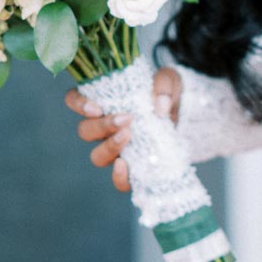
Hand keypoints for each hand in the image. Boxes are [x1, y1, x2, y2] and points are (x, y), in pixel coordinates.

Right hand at [64, 66, 182, 192]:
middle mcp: (104, 126)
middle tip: (125, 119)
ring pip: (97, 156)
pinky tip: (125, 166)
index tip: (96, 108)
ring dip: (109, 148)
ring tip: (128, 136)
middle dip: (102, 126)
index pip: (74, 100)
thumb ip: (163, 86)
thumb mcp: (170, 81)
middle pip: (85, 131)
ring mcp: (117, 148)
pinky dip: (118, 176)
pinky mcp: (133, 166)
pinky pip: (118, 180)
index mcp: (104, 101)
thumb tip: (160, 106)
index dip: (78, 104)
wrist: (187, 114)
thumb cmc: (168, 93)